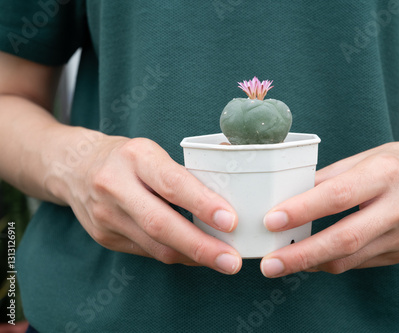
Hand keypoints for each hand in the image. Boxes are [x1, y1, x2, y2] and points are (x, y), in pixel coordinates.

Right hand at [57, 132, 241, 274]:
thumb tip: (229, 200)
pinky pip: (148, 252)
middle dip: (201, 246)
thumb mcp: (152, 152)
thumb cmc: (127, 158)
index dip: (203, 204)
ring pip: (156, 246)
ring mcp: (106, 215)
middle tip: (232, 260)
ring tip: (223, 261)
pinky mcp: (104, 237)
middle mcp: (115, 186)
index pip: (172, 183)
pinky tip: (196, 256)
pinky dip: (177, 256)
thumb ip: (183, 174)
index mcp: (136, 157)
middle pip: (161, 224)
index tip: (231, 221)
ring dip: (193, 257)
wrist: (74, 167)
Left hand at [259, 137, 398, 276]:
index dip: (303, 210)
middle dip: (301, 255)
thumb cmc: (398, 161)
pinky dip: (330, 260)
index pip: (339, 196)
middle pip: (344, 239)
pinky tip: (311, 256)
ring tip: (281, 262)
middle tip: (270, 264)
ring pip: (349, 258)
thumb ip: (328, 178)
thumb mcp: (365, 157)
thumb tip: (288, 197)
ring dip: (311, 263)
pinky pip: (358, 262)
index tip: (271, 220)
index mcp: (387, 174)